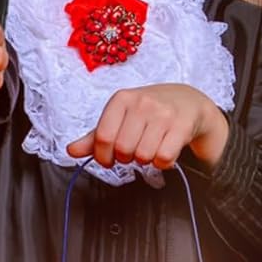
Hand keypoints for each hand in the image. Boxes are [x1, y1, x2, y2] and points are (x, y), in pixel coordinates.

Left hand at [67, 83, 228, 169]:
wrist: (189, 101)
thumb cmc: (150, 112)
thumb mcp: (121, 118)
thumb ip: (95, 137)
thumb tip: (71, 150)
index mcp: (122, 99)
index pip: (103, 137)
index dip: (103, 156)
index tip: (109, 159)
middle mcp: (142, 103)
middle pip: (123, 149)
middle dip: (127, 158)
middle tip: (134, 151)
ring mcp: (164, 113)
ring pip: (144, 155)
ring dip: (146, 160)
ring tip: (150, 148)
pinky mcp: (182, 125)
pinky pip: (164, 158)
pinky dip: (163, 162)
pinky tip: (165, 150)